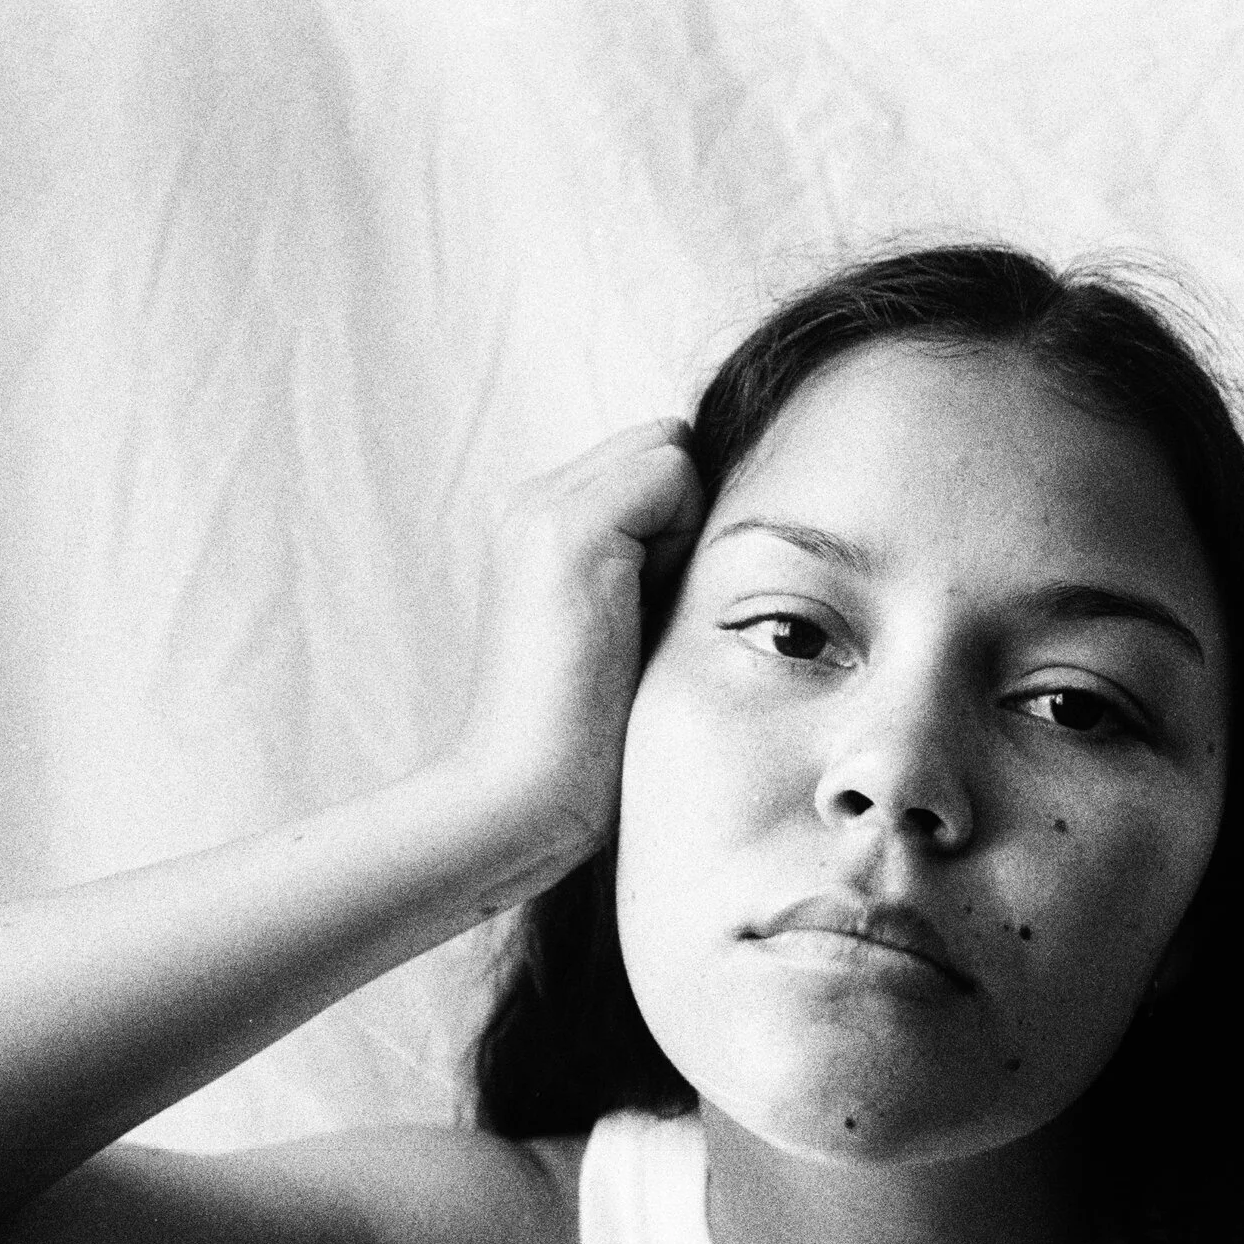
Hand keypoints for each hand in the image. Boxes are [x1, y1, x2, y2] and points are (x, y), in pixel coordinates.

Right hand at [449, 419, 704, 874]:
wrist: (520, 797)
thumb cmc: (589, 743)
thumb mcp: (625, 638)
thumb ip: (653, 574)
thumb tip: (724, 538)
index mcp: (539, 527)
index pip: (651, 463)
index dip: (678, 523)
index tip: (658, 608)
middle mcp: (531, 503)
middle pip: (665, 446)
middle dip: (685, 514)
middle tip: (649, 615)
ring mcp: (542, 507)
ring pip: (671, 451)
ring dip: (685, 529)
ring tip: (639, 618)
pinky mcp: (567, 528)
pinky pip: (673, 470)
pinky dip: (682, 536)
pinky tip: (637, 612)